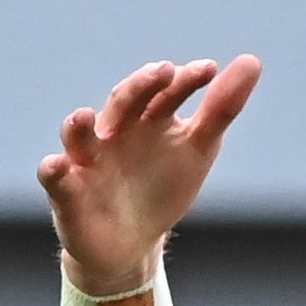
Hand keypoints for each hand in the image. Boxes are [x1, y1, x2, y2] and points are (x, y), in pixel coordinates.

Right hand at [38, 57, 261, 296]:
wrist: (130, 244)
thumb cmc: (161, 186)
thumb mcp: (197, 151)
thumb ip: (219, 110)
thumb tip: (252, 61)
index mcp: (147, 119)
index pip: (165, 92)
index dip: (185, 81)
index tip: (210, 70)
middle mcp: (114, 130)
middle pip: (124, 102)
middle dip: (140, 87)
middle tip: (164, 71)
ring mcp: (88, 159)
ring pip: (80, 136)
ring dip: (79, 126)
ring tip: (84, 117)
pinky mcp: (67, 191)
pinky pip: (56, 178)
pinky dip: (54, 171)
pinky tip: (56, 166)